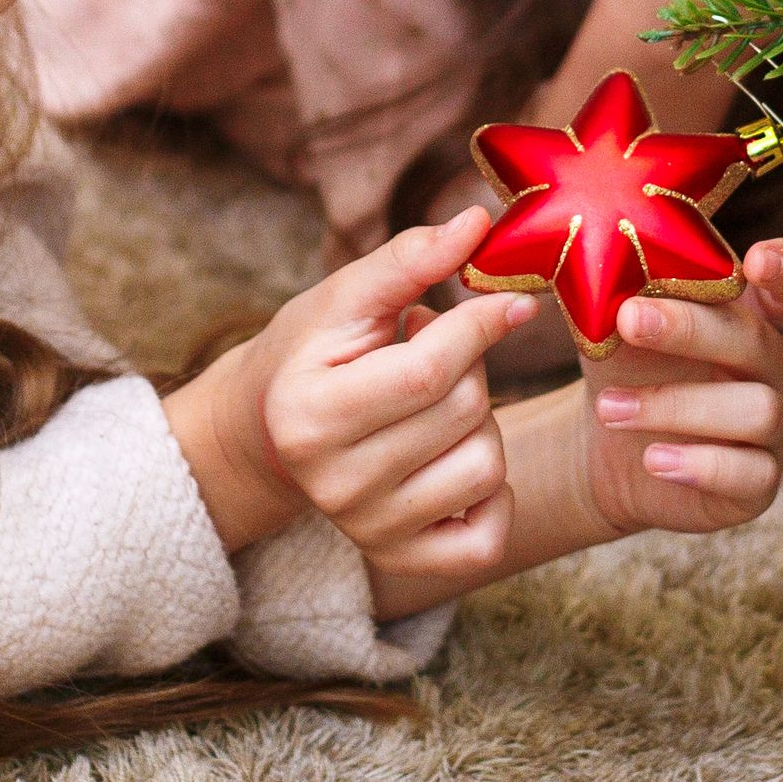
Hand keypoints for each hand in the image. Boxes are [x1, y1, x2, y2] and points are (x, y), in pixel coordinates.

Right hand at [168, 209, 533, 583]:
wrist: (272, 432)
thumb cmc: (313, 353)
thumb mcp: (345, 297)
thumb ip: (409, 259)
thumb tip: (478, 221)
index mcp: (310, 415)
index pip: (430, 370)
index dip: (482, 325)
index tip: (511, 299)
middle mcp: (335, 486)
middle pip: (464, 412)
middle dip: (471, 367)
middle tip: (434, 355)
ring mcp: (369, 530)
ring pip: (487, 466)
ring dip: (480, 424)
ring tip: (434, 405)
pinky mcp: (402, 560)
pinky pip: (489, 535)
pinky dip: (493, 494)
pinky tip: (455, 457)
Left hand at [577, 238, 782, 537]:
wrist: (606, 439)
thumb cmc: (627, 359)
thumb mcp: (622, 317)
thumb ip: (632, 285)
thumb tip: (613, 254)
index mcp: (760, 312)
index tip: (756, 262)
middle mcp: (781, 366)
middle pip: (759, 341)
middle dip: (691, 329)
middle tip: (628, 320)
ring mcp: (777, 427)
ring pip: (756, 410)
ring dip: (673, 405)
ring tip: (609, 408)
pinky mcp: (759, 483)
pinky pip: (748, 474)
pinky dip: (697, 465)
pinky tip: (653, 459)